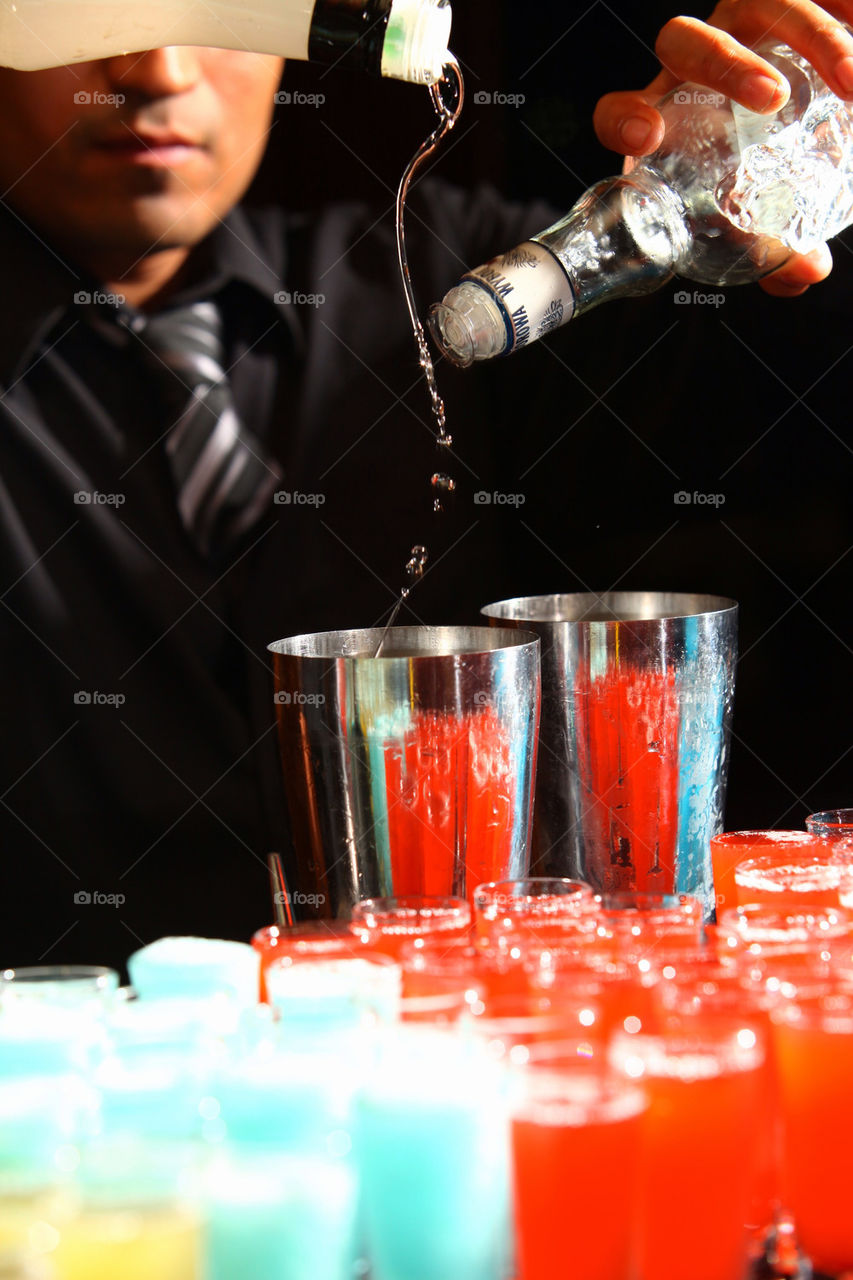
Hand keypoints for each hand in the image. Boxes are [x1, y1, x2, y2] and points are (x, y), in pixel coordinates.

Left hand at [593, 0, 851, 293]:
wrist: (797, 115)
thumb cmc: (756, 175)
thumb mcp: (755, 213)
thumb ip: (769, 248)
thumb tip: (805, 273)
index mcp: (665, 120)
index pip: (620, 113)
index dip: (625, 120)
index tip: (646, 139)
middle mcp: (694, 63)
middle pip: (685, 41)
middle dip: (725, 64)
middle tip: (773, 98)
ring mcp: (743, 24)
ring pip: (761, 6)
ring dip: (808, 35)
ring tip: (850, 78)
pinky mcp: (789, 8)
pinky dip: (844, 10)